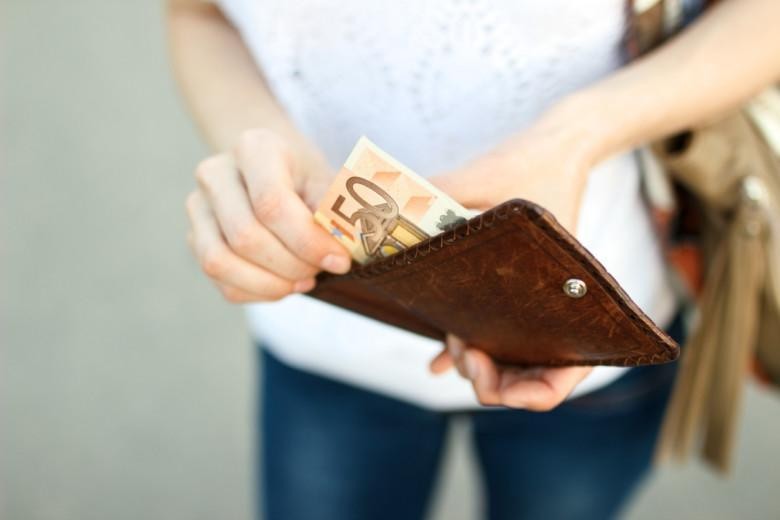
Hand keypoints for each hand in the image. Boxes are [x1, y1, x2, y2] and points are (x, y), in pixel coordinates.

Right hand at [185, 128, 350, 302]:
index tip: (339, 260)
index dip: (307, 241)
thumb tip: (343, 245)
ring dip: (270, 284)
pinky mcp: (195, 240)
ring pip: (221, 263)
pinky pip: (221, 282)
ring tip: (303, 280)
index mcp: (254, 148)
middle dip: (291, 265)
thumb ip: (337, 211)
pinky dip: (258, 293)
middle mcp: (215, 174)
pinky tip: (284, 284)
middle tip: (320, 269)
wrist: (274, 170)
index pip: (271, 204)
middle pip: (245, 237)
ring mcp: (198, 208)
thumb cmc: (307, 178)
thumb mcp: (330, 182)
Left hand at [427, 107, 601, 408]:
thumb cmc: (535, 163)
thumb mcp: (488, 183)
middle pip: (529, 380)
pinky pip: (498, 331)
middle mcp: (559, 308)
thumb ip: (439, 205)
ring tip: (452, 350)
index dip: (521, 395)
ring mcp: (539, 302)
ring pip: (510, 360)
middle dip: (490, 381)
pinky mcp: (520, 290)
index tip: (480, 374)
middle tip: (461, 356)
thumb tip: (381, 222)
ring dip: (478, 364)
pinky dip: (470, 348)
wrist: (559, 143)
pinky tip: (439, 361)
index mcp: (572, 298)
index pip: (560, 380)